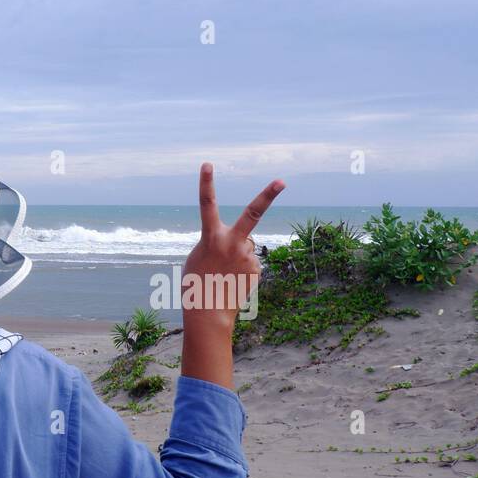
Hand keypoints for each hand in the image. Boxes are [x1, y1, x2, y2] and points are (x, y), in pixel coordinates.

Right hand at [179, 163, 285, 387]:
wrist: (209, 314)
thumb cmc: (196, 283)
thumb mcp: (198, 257)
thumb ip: (214, 242)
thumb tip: (236, 241)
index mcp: (211, 237)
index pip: (207, 204)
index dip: (206, 183)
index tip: (207, 164)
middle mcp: (232, 242)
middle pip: (252, 213)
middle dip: (268, 195)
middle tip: (282, 181)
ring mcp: (247, 255)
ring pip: (244, 245)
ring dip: (236, 254)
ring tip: (224, 273)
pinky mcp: (256, 268)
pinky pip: (248, 261)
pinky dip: (241, 268)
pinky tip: (233, 280)